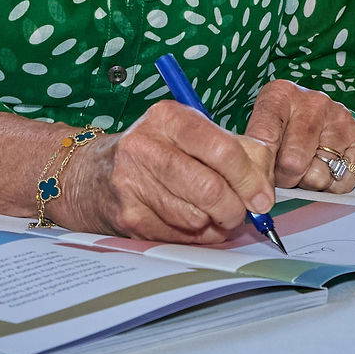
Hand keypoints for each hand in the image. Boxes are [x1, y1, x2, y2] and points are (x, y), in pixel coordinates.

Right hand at [59, 100, 275, 244]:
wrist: (90, 175)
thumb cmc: (153, 153)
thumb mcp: (185, 134)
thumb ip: (228, 148)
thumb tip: (264, 182)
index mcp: (167, 117)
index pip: (221, 149)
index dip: (249, 178)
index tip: (262, 196)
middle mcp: (145, 145)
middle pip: (209, 188)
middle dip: (235, 207)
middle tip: (242, 213)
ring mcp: (132, 183)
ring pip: (196, 217)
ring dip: (215, 224)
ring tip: (213, 214)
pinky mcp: (128, 216)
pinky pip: (178, 236)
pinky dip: (195, 235)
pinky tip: (191, 223)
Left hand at [244, 78, 354, 193]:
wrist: (317, 117)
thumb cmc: (284, 127)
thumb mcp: (260, 129)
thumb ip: (255, 152)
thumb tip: (258, 190)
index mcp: (281, 94)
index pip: (264, 138)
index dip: (260, 166)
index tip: (259, 181)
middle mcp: (315, 102)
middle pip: (293, 163)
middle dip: (285, 178)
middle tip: (285, 174)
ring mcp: (342, 118)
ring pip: (319, 176)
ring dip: (310, 182)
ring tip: (307, 168)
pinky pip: (345, 182)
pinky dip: (333, 185)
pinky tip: (327, 169)